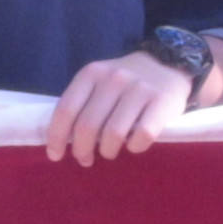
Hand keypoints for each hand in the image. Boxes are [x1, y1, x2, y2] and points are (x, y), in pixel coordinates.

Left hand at [42, 43, 211, 162]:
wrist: (167, 64)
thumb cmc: (125, 83)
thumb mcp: (99, 83)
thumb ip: (82, 105)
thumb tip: (61, 142)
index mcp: (91, 73)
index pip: (66, 110)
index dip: (57, 137)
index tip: (55, 155)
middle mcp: (114, 78)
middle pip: (88, 126)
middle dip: (82, 150)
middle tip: (85, 159)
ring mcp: (139, 88)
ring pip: (113, 134)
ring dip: (107, 151)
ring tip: (109, 152)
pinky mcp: (162, 101)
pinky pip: (142, 135)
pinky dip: (135, 147)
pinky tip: (133, 146)